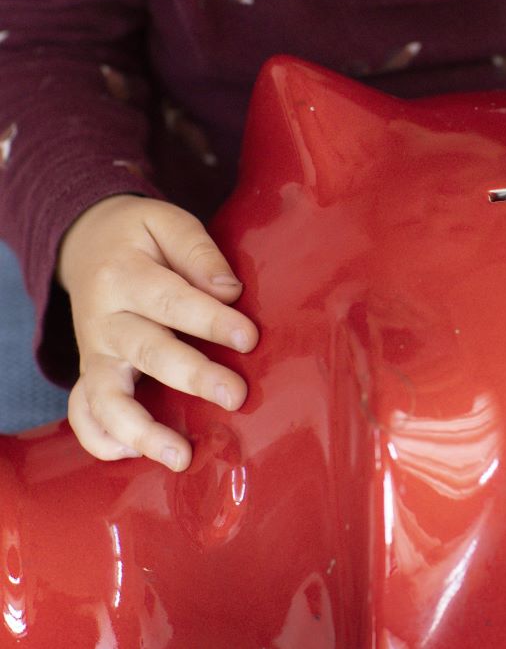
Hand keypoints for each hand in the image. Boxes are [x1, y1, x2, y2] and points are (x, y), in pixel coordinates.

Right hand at [57, 194, 257, 470]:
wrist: (87, 243)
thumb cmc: (141, 238)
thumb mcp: (167, 223)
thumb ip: (198, 253)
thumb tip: (229, 291)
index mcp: (124, 275)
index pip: (171, 300)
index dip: (210, 320)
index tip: (248, 338)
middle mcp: (104, 319)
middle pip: (147, 352)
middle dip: (192, 376)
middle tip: (235, 396)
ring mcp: (94, 353)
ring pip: (107, 397)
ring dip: (142, 430)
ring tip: (180, 456)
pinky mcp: (91, 374)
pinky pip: (83, 413)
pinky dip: (99, 438)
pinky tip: (132, 456)